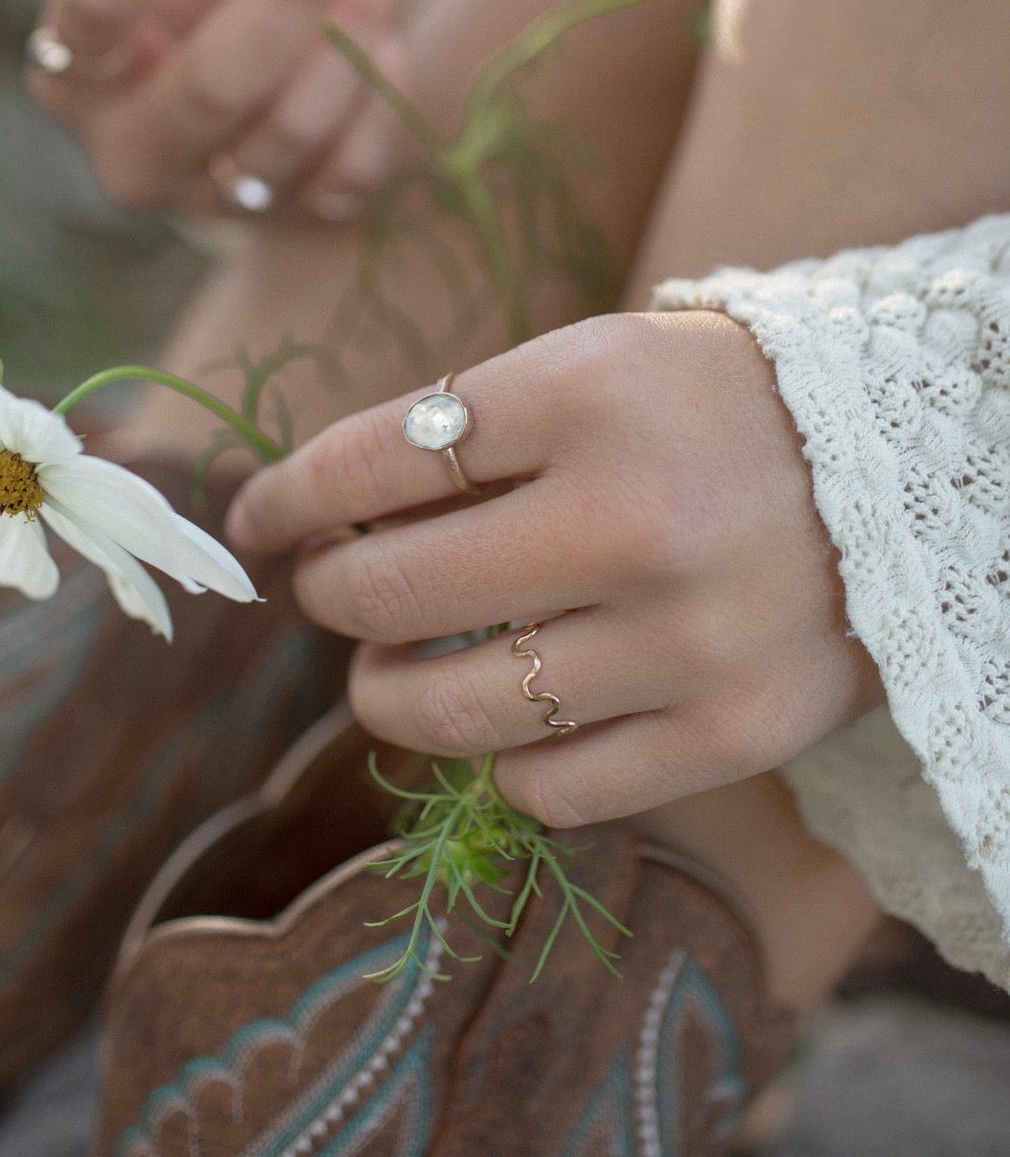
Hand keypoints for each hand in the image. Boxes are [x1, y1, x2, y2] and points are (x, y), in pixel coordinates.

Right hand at [30, 0, 411, 217]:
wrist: (252, 107)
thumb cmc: (200, 2)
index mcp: (73, 72)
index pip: (101, 2)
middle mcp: (129, 151)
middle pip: (212, 82)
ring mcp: (209, 199)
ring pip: (290, 126)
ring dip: (354, 27)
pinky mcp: (286, 221)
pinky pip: (348, 168)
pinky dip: (378, 96)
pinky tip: (388, 36)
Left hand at [227, 311, 882, 826]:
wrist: (899, 470)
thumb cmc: (709, 408)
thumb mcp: (591, 368)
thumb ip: (464, 433)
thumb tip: (319, 516)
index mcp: (590, 396)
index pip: (373, 461)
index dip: (286, 497)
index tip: (257, 518)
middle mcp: (635, 519)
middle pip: (386, 593)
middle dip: (326, 593)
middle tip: (331, 586)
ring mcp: (686, 640)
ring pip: (448, 712)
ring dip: (382, 692)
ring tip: (385, 670)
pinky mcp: (732, 732)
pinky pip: (548, 788)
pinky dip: (503, 759)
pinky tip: (512, 715)